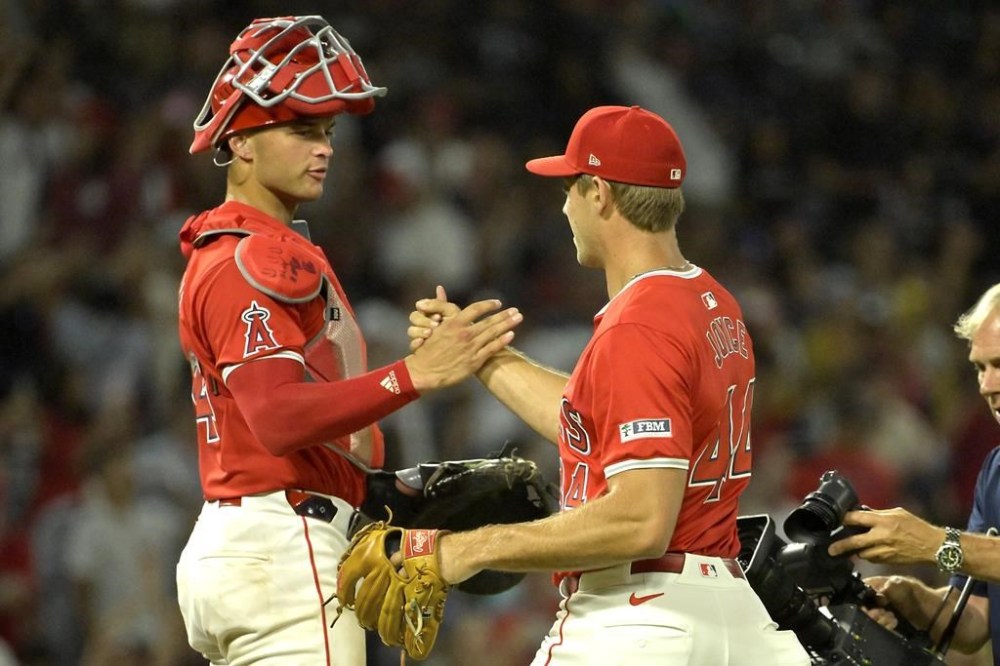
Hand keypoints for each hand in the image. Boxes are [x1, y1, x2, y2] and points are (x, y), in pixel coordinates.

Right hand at [404, 295, 521, 391]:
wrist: (424, 371)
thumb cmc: (426, 348)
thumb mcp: (434, 325)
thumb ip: (441, 306)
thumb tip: (440, 288)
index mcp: (454, 324)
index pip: (476, 309)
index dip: (488, 304)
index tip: (497, 303)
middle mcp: (464, 334)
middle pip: (489, 321)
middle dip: (505, 315)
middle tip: (516, 310)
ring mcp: (470, 348)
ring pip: (493, 333)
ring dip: (507, 324)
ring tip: (518, 318)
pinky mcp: (474, 361)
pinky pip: (491, 349)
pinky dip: (502, 341)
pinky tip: (511, 335)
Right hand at [408, 285, 459, 351]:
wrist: (466, 347)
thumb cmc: (462, 327)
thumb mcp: (453, 313)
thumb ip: (444, 302)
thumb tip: (439, 287)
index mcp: (430, 312)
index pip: (421, 306)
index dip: (427, 309)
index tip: (438, 315)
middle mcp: (423, 323)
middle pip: (414, 317)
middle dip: (424, 320)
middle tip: (436, 325)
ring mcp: (420, 335)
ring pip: (411, 331)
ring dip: (419, 331)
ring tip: (430, 333)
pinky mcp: (419, 348)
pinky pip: (411, 345)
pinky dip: (415, 343)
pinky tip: (422, 342)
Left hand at [827, 508, 941, 564]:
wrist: (933, 546)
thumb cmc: (916, 526)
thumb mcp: (897, 513)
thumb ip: (878, 514)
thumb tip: (862, 513)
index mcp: (883, 521)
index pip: (857, 518)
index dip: (844, 519)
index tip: (836, 520)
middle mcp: (882, 536)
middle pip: (854, 542)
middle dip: (840, 546)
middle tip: (831, 550)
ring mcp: (885, 550)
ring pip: (862, 553)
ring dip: (858, 550)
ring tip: (854, 547)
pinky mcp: (888, 561)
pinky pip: (873, 559)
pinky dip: (870, 555)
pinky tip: (871, 550)